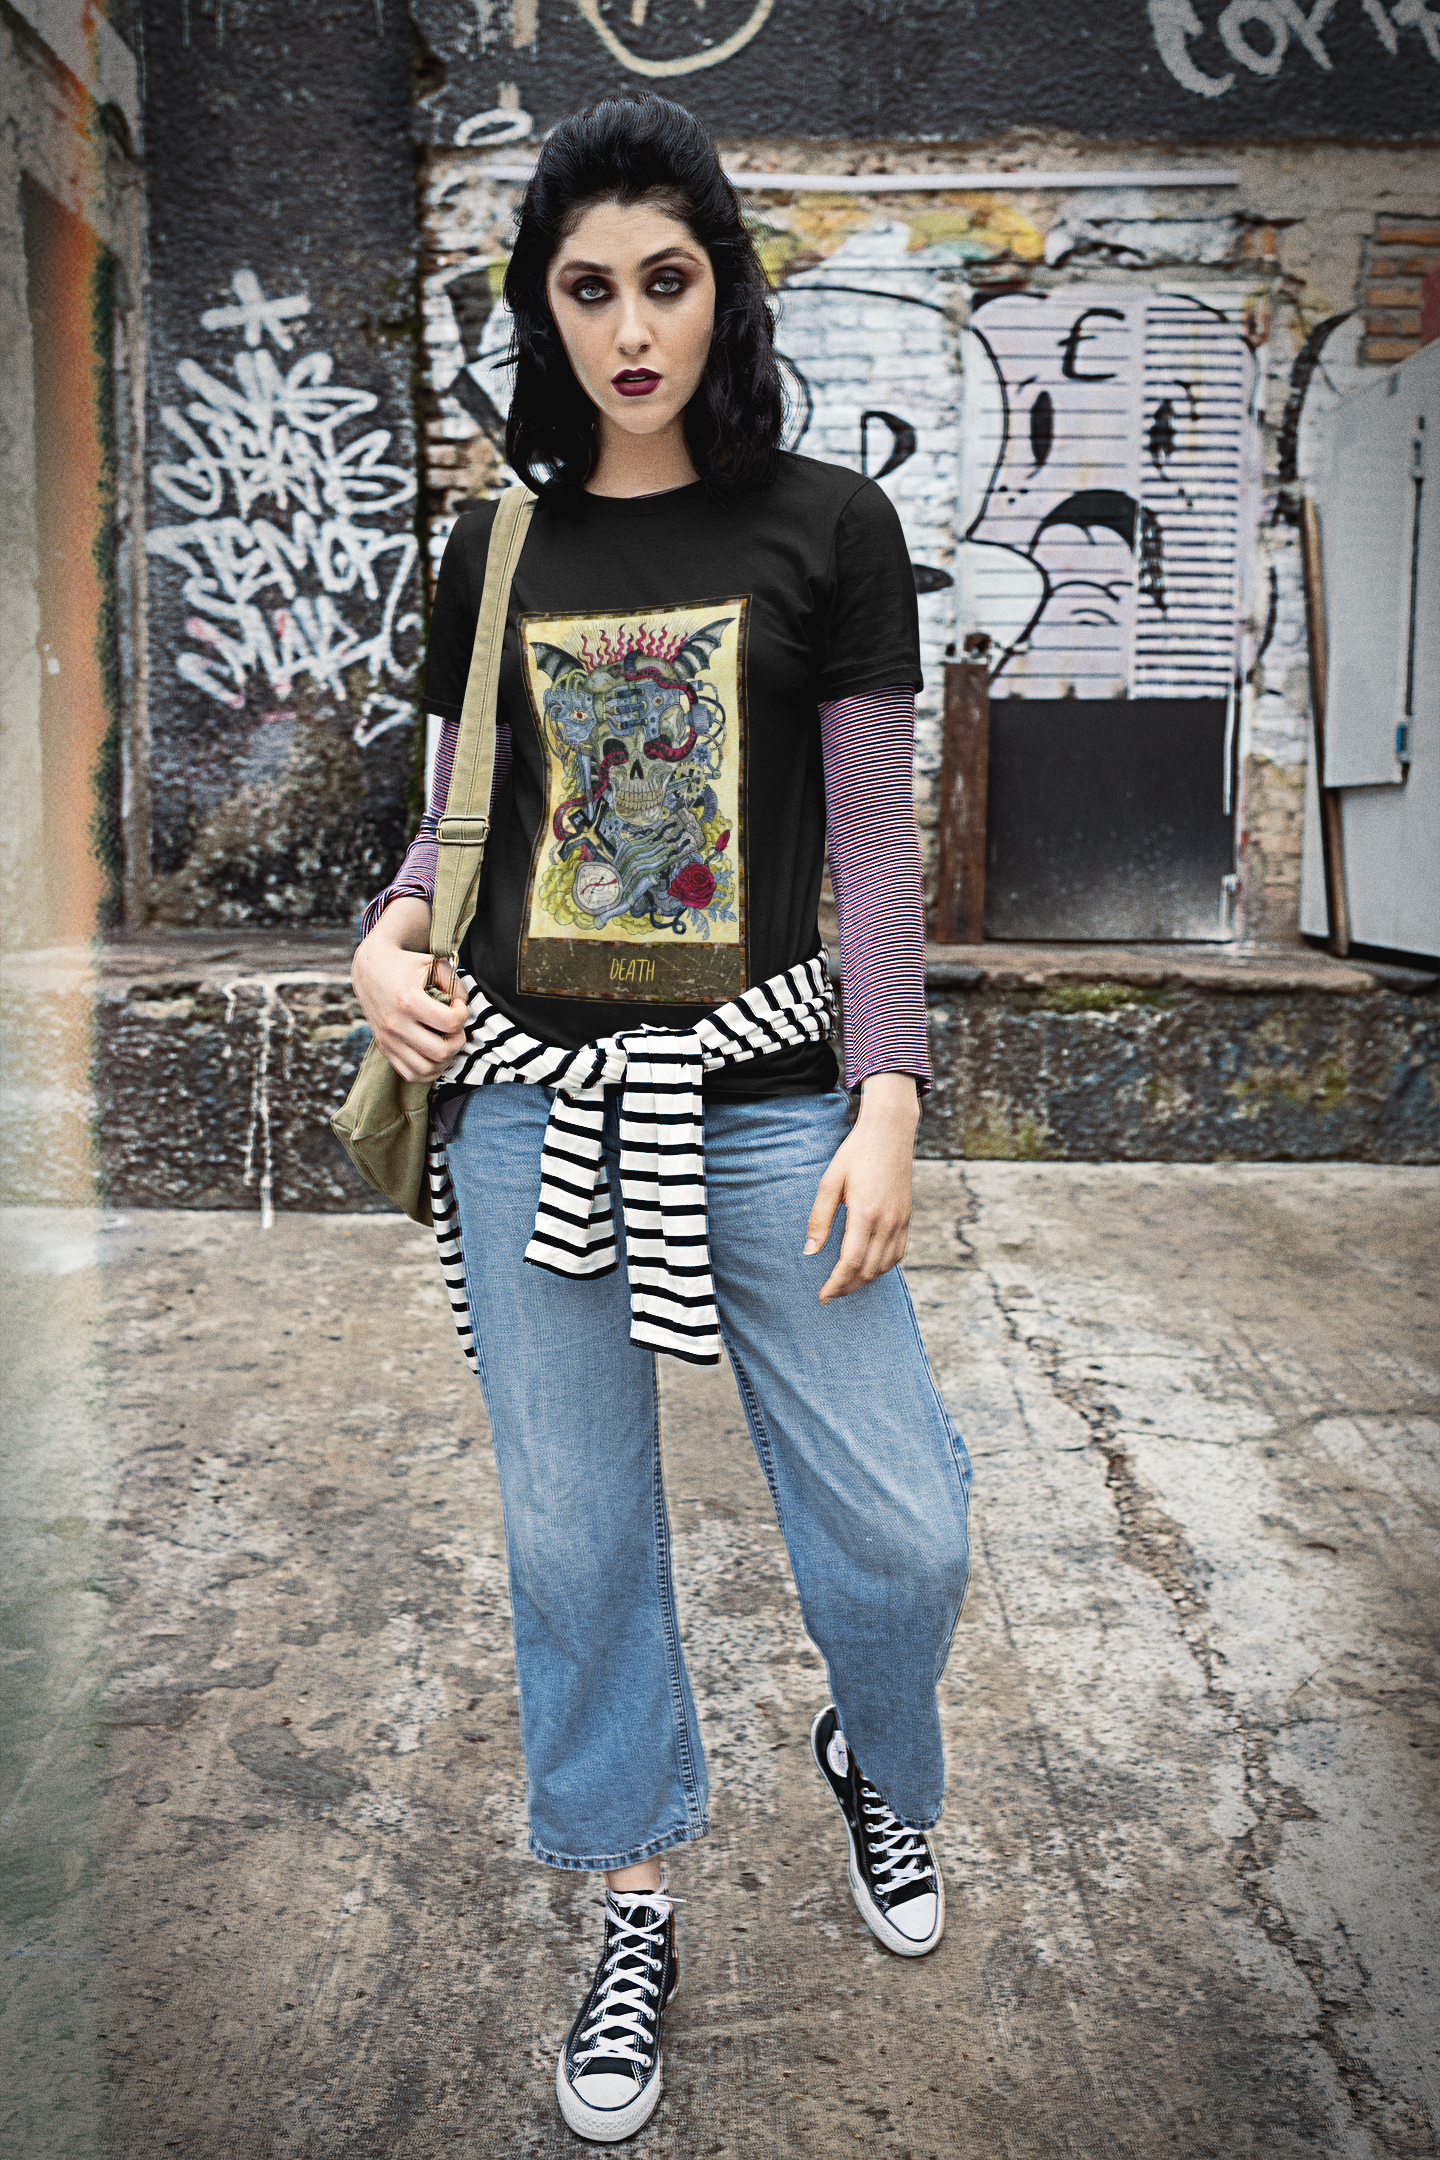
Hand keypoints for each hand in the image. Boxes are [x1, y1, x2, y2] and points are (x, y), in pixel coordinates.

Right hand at [351, 899, 469, 1082]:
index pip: (450, 1023)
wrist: (369, 969)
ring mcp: (388, 1040)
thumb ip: (455, 984)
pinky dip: (429, 1071)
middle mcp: (395, 1024)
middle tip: (455, 1026)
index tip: (457, 1005)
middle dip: (458, 1041)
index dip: (463, 1014)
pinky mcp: (385, 1048)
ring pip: (426, 1069)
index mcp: (408, 1001)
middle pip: (440, 1051)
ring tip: (446, 1041)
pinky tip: (435, 1054)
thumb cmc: (406, 964)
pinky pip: (410, 1074)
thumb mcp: (433, 963)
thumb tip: (464, 1007)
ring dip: (445, 1060)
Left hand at [804, 1072, 919, 1303]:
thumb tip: (809, 1252)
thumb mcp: (830, 1182)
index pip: (850, 1262)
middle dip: (847, 1286)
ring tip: (845, 1282)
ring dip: (864, 1279)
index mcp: (865, 1213)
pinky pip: (897, 1253)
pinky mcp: (907, 1218)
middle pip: (867, 1270)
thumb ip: (819, 1218)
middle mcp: (887, 1221)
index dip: (835, 1284)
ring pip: (884, 1266)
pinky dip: (882, 1267)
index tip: (822, 1296)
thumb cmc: (855, 1153)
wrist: (890, 1133)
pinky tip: (867, 1266)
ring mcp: (901, 1221)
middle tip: (829, 1292)